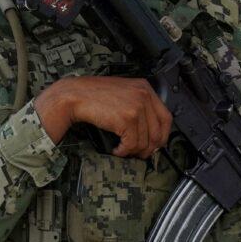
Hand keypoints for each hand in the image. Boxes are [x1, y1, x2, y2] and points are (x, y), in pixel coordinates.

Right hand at [34, 76, 171, 158]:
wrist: (74, 96)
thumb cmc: (93, 95)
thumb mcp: (122, 93)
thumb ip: (138, 106)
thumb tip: (149, 131)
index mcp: (144, 87)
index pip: (166, 117)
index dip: (162, 135)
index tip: (155, 144)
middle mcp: (144, 95)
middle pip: (158, 132)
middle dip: (149, 148)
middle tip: (139, 153)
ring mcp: (137, 107)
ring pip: (145, 141)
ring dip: (133, 151)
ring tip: (123, 150)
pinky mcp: (127, 119)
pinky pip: (132, 144)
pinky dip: (123, 151)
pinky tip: (116, 149)